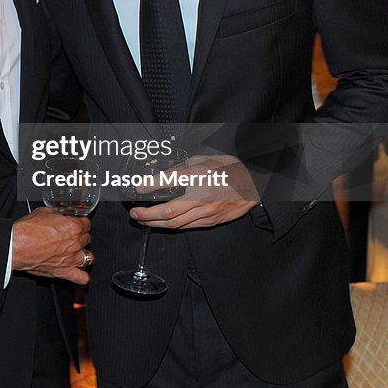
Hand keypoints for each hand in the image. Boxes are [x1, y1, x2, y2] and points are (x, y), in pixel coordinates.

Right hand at [11, 207, 90, 283]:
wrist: (16, 246)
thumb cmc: (26, 230)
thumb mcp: (42, 212)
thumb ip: (54, 214)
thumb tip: (55, 214)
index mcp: (73, 227)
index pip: (86, 223)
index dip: (81, 222)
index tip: (77, 223)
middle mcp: (75, 243)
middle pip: (87, 238)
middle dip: (80, 236)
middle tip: (70, 235)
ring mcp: (71, 259)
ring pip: (88, 257)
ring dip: (82, 253)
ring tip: (75, 252)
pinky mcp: (64, 272)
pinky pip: (81, 278)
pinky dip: (81, 276)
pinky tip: (78, 271)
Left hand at [130, 154, 258, 229]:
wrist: (253, 183)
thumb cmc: (228, 169)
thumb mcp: (202, 160)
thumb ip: (182, 168)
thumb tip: (162, 176)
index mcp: (199, 176)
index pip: (169, 181)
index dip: (150, 186)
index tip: (137, 188)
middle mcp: (202, 197)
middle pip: (168, 212)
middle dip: (147, 215)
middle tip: (134, 213)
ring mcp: (207, 212)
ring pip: (176, 224)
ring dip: (155, 224)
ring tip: (143, 220)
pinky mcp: (211, 221)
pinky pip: (187, 226)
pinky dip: (171, 226)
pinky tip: (161, 223)